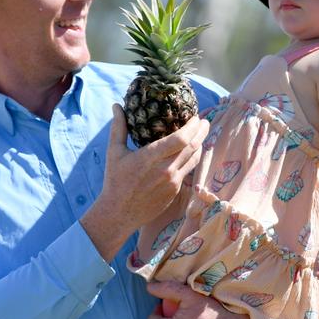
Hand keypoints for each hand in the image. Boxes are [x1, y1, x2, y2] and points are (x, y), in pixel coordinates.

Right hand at [81, 105, 209, 262]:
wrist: (119, 213)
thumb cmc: (115, 181)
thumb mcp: (114, 153)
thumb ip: (118, 128)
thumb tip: (117, 106)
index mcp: (151, 157)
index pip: (181, 139)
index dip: (192, 126)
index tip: (195, 117)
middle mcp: (166, 169)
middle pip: (192, 146)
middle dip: (201, 131)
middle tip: (204, 121)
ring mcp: (173, 182)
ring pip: (194, 159)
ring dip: (200, 144)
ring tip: (200, 135)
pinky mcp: (175, 191)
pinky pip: (188, 171)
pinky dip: (192, 158)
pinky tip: (190, 152)